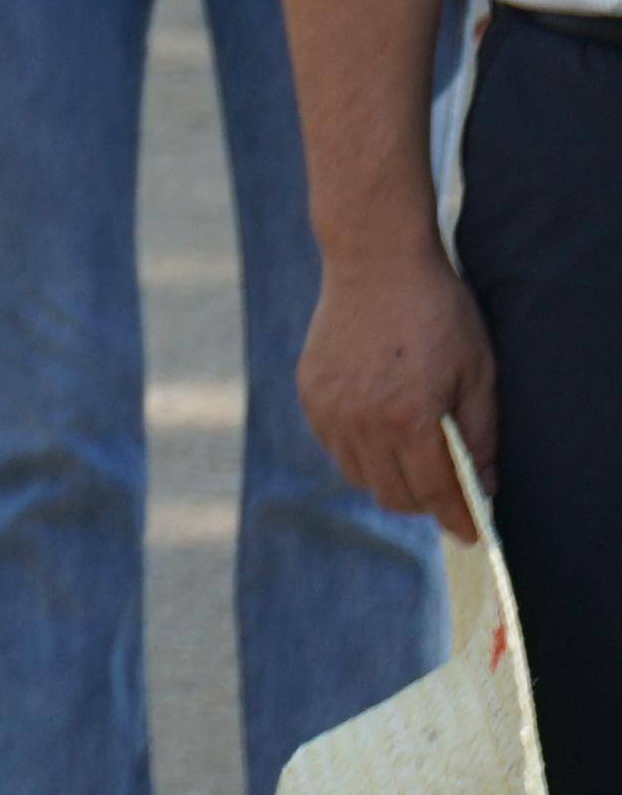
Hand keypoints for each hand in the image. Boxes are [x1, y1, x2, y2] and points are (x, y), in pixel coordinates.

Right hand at [301, 238, 500, 535]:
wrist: (375, 261)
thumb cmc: (437, 312)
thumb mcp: (478, 373)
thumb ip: (480, 436)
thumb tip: (484, 486)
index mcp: (408, 417)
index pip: (434, 491)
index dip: (457, 518)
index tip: (469, 534)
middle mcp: (362, 420)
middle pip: (392, 494)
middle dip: (425, 505)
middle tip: (447, 498)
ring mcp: (330, 407)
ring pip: (359, 476)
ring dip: (390, 481)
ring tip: (414, 465)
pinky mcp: (310, 392)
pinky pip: (335, 447)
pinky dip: (360, 455)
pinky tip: (382, 435)